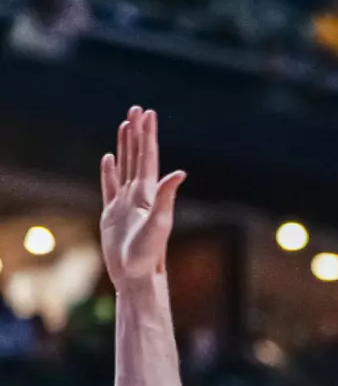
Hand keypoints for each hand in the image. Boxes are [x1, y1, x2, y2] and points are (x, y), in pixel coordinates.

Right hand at [100, 107, 185, 285]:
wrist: (135, 276)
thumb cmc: (148, 254)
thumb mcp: (159, 224)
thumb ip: (167, 197)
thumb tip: (181, 173)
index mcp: (149, 194)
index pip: (148, 157)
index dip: (148, 135)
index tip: (147, 113)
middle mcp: (139, 195)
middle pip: (137, 156)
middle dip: (137, 132)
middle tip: (137, 109)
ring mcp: (124, 203)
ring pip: (124, 166)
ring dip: (124, 146)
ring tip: (125, 126)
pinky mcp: (112, 214)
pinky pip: (109, 186)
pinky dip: (109, 170)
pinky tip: (109, 158)